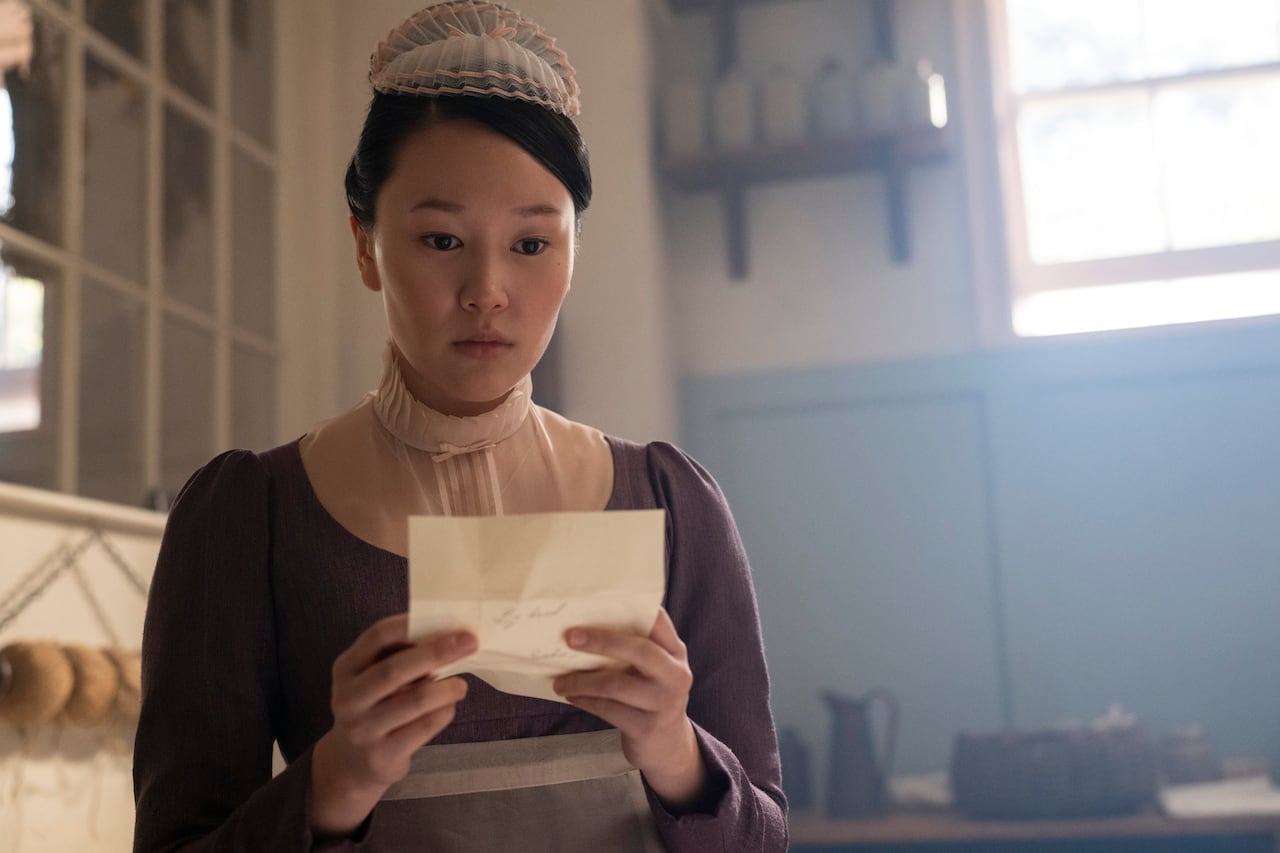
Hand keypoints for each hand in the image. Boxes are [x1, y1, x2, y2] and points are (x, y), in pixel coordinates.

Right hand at [310, 613, 475, 836]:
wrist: (351, 763)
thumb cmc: (374, 706)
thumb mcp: (372, 677)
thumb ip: (398, 656)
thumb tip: (447, 633)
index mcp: (346, 669)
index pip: (377, 637)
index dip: (411, 625)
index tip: (445, 619)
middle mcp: (348, 699)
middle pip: (394, 669)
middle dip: (437, 652)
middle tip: (470, 642)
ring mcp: (363, 730)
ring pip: (415, 701)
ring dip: (447, 688)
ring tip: (460, 685)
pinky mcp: (382, 755)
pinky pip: (425, 727)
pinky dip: (444, 712)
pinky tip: (448, 707)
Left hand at [552, 608, 709, 811]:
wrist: (668, 746)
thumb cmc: (651, 696)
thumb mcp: (654, 670)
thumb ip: (635, 649)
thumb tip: (585, 626)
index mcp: (675, 652)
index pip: (658, 621)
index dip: (631, 607)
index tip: (597, 604)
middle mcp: (675, 675)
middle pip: (639, 650)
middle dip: (602, 641)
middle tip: (570, 637)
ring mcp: (663, 703)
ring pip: (616, 684)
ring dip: (582, 681)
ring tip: (560, 682)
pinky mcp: (646, 727)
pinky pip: (608, 709)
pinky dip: (585, 700)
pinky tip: (572, 696)